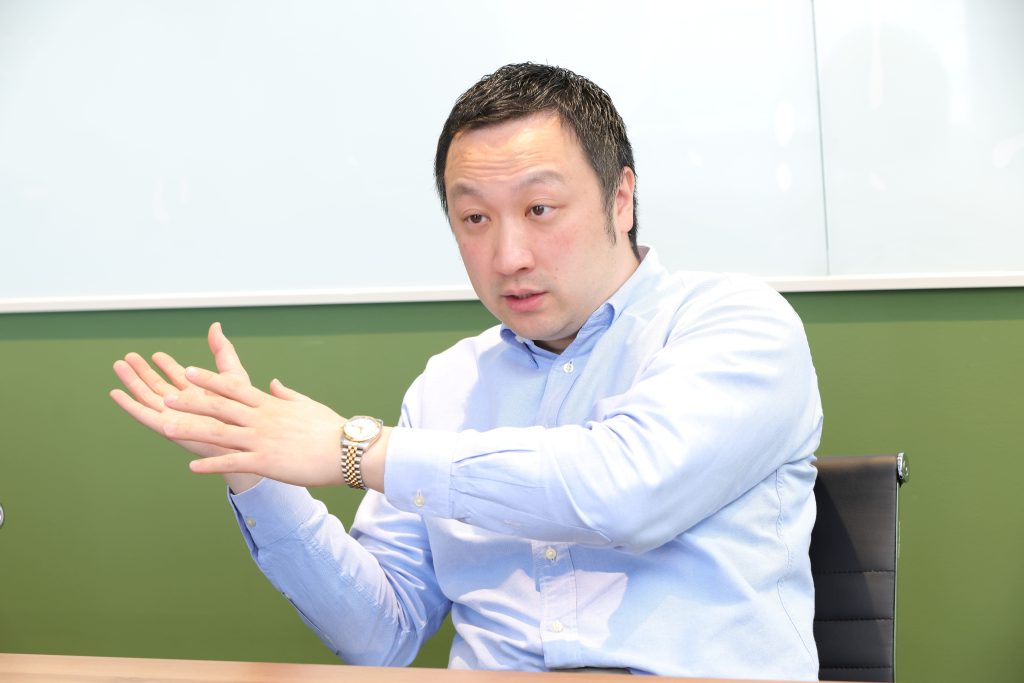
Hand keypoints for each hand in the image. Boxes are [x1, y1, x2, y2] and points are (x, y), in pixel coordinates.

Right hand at [111, 323, 262, 491]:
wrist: (245, 437)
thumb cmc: (246, 410)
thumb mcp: (233, 373)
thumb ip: (222, 350)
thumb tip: (215, 325)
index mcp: (198, 393)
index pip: (177, 376)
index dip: (165, 365)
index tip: (156, 354)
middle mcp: (184, 404)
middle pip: (157, 385)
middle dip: (142, 371)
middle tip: (128, 356)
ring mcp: (174, 415)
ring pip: (146, 396)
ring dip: (131, 381)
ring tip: (118, 365)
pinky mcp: (168, 427)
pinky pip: (143, 414)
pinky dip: (129, 404)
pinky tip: (116, 393)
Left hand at [163, 364, 347, 487]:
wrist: (347, 450)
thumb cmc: (332, 428)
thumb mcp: (307, 405)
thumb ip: (285, 394)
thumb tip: (272, 383)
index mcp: (271, 405)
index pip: (234, 388)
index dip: (209, 379)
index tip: (188, 372)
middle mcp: (262, 419)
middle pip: (219, 407)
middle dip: (191, 402)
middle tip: (166, 398)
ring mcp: (262, 440)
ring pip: (219, 433)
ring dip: (191, 430)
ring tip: (166, 428)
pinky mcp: (266, 462)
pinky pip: (233, 462)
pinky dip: (212, 465)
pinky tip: (192, 468)